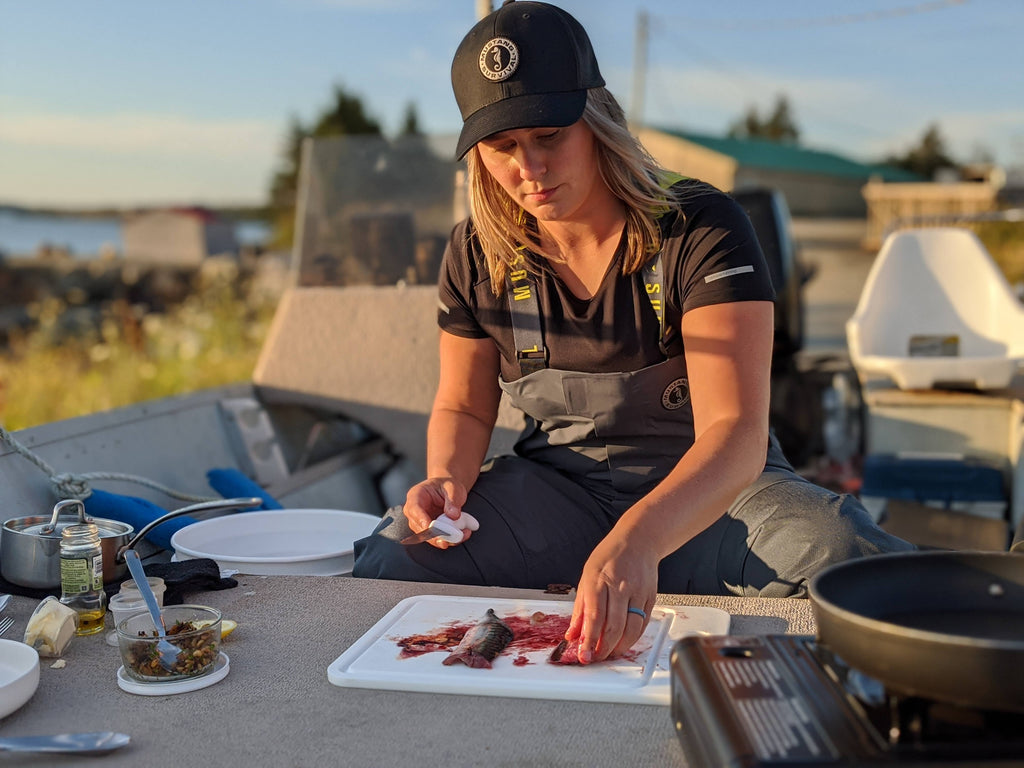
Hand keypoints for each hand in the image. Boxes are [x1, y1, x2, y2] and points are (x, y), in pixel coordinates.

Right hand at [403, 477, 471, 548]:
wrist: (448, 491)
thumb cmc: (447, 486)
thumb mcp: (453, 487)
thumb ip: (453, 500)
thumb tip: (453, 516)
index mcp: (416, 496)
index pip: (414, 509)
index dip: (421, 520)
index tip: (431, 528)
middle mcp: (414, 512)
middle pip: (420, 528)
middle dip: (435, 536)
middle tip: (449, 539)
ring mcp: (421, 523)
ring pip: (429, 537)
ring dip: (445, 539)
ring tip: (463, 534)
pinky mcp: (430, 532)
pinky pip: (438, 539)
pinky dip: (451, 540)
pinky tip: (463, 535)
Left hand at [564, 530, 658, 663]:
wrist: (638, 541)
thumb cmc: (610, 557)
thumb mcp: (586, 577)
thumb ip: (580, 609)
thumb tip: (573, 634)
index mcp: (599, 580)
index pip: (594, 618)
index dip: (589, 640)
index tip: (584, 655)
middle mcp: (620, 586)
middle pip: (614, 627)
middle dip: (604, 648)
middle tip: (596, 657)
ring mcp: (638, 592)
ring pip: (632, 629)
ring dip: (620, 647)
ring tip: (610, 652)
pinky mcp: (650, 597)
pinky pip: (643, 624)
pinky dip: (633, 638)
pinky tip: (624, 642)